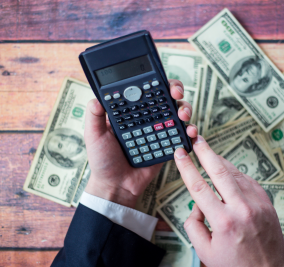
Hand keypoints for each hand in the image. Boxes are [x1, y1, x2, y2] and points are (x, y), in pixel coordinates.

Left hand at [84, 79, 197, 207]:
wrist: (117, 186)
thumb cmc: (103, 161)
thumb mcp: (94, 136)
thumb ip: (94, 116)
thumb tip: (97, 97)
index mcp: (130, 112)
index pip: (144, 89)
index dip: (154, 81)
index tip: (159, 80)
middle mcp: (146, 117)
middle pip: (166, 96)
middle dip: (175, 89)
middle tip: (175, 93)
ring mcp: (159, 130)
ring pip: (177, 112)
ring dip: (185, 108)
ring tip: (183, 116)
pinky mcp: (167, 144)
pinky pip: (181, 134)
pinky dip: (189, 131)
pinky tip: (189, 132)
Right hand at [174, 136, 283, 266]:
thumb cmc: (235, 266)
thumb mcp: (205, 251)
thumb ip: (194, 225)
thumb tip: (197, 205)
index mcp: (224, 221)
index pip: (199, 186)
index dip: (186, 167)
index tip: (180, 154)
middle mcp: (242, 209)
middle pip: (220, 171)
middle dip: (206, 152)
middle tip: (197, 138)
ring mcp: (258, 204)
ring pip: (236, 174)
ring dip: (221, 162)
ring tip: (209, 154)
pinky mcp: (267, 204)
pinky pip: (249, 181)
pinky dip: (236, 175)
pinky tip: (228, 173)